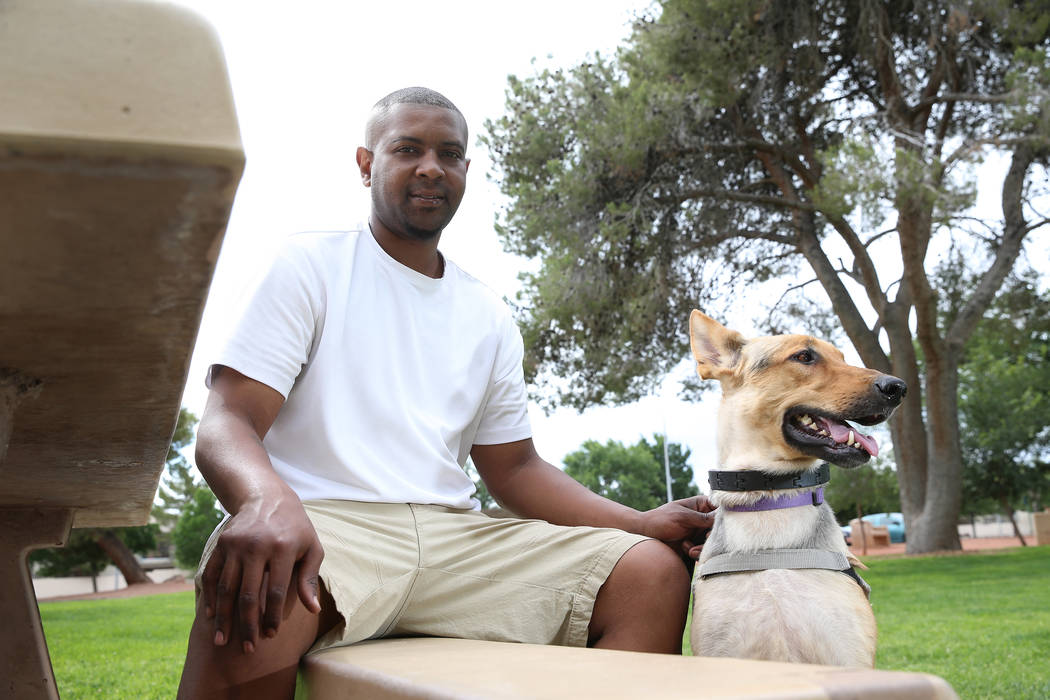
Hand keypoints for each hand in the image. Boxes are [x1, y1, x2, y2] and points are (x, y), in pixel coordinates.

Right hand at [199, 494, 323, 653]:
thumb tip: (313, 610)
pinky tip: (211, 616)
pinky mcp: (222, 544)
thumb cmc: (295, 526)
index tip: (270, 636)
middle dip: (247, 625)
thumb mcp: (311, 546)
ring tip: (222, 641)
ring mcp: (236, 545)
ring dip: (224, 618)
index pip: (276, 591)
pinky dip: (211, 596)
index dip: (272, 617)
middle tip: (248, 648)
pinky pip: (213, 575)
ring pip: (227, 588)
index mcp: (283, 548)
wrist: (266, 496)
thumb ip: (310, 578)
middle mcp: (257, 546)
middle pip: (249, 594)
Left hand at [637, 495, 716, 560]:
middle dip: (713, 536)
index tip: (718, 526)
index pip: (721, 508)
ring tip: (690, 547)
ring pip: (713, 541)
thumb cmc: (660, 520)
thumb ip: (703, 518)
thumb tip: (722, 517)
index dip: (724, 517)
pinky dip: (697, 552)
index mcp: (701, 505)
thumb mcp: (682, 517)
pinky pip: (704, 550)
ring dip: (703, 546)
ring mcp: (700, 531)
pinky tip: (685, 548)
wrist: (645, 535)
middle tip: (706, 538)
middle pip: (720, 528)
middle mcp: (703, 518)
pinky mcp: (696, 543)